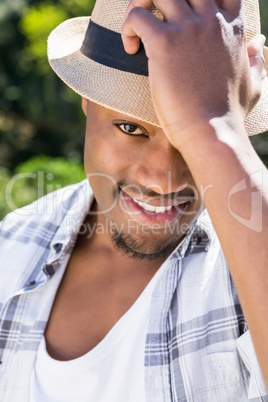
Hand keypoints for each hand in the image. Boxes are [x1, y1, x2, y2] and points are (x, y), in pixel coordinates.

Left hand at [122, 0, 264, 145]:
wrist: (212, 132)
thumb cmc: (229, 115)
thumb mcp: (253, 83)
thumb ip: (257, 60)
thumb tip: (260, 42)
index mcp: (232, 27)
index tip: (182, 14)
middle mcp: (211, 20)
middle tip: (153, 19)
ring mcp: (188, 30)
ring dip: (141, 4)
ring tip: (136, 30)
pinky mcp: (165, 44)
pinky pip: (138, 16)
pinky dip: (128, 27)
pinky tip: (130, 49)